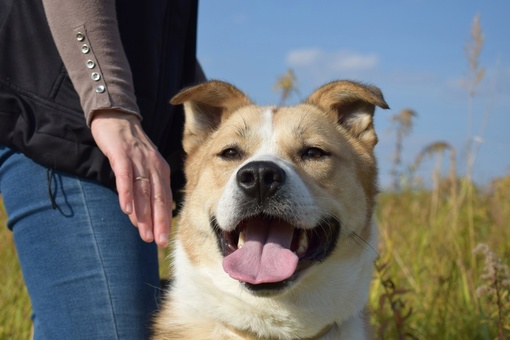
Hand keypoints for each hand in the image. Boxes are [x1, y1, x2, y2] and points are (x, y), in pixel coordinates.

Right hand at [90, 110, 171, 246]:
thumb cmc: (130, 147)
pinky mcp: (121, 155)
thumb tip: (146, 214)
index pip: (165, 199)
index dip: (165, 220)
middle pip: (157, 198)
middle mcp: (153, 166)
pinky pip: (125, 177)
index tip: (163, 240)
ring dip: (143, 214)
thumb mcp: (144, 166)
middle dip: (158, 222)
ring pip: (142, 191)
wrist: (117, 118)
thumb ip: (147, 187)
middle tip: (157, 242)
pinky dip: (126, 194)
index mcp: (161, 170)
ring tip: (143, 233)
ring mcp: (138, 161)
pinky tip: (126, 210)